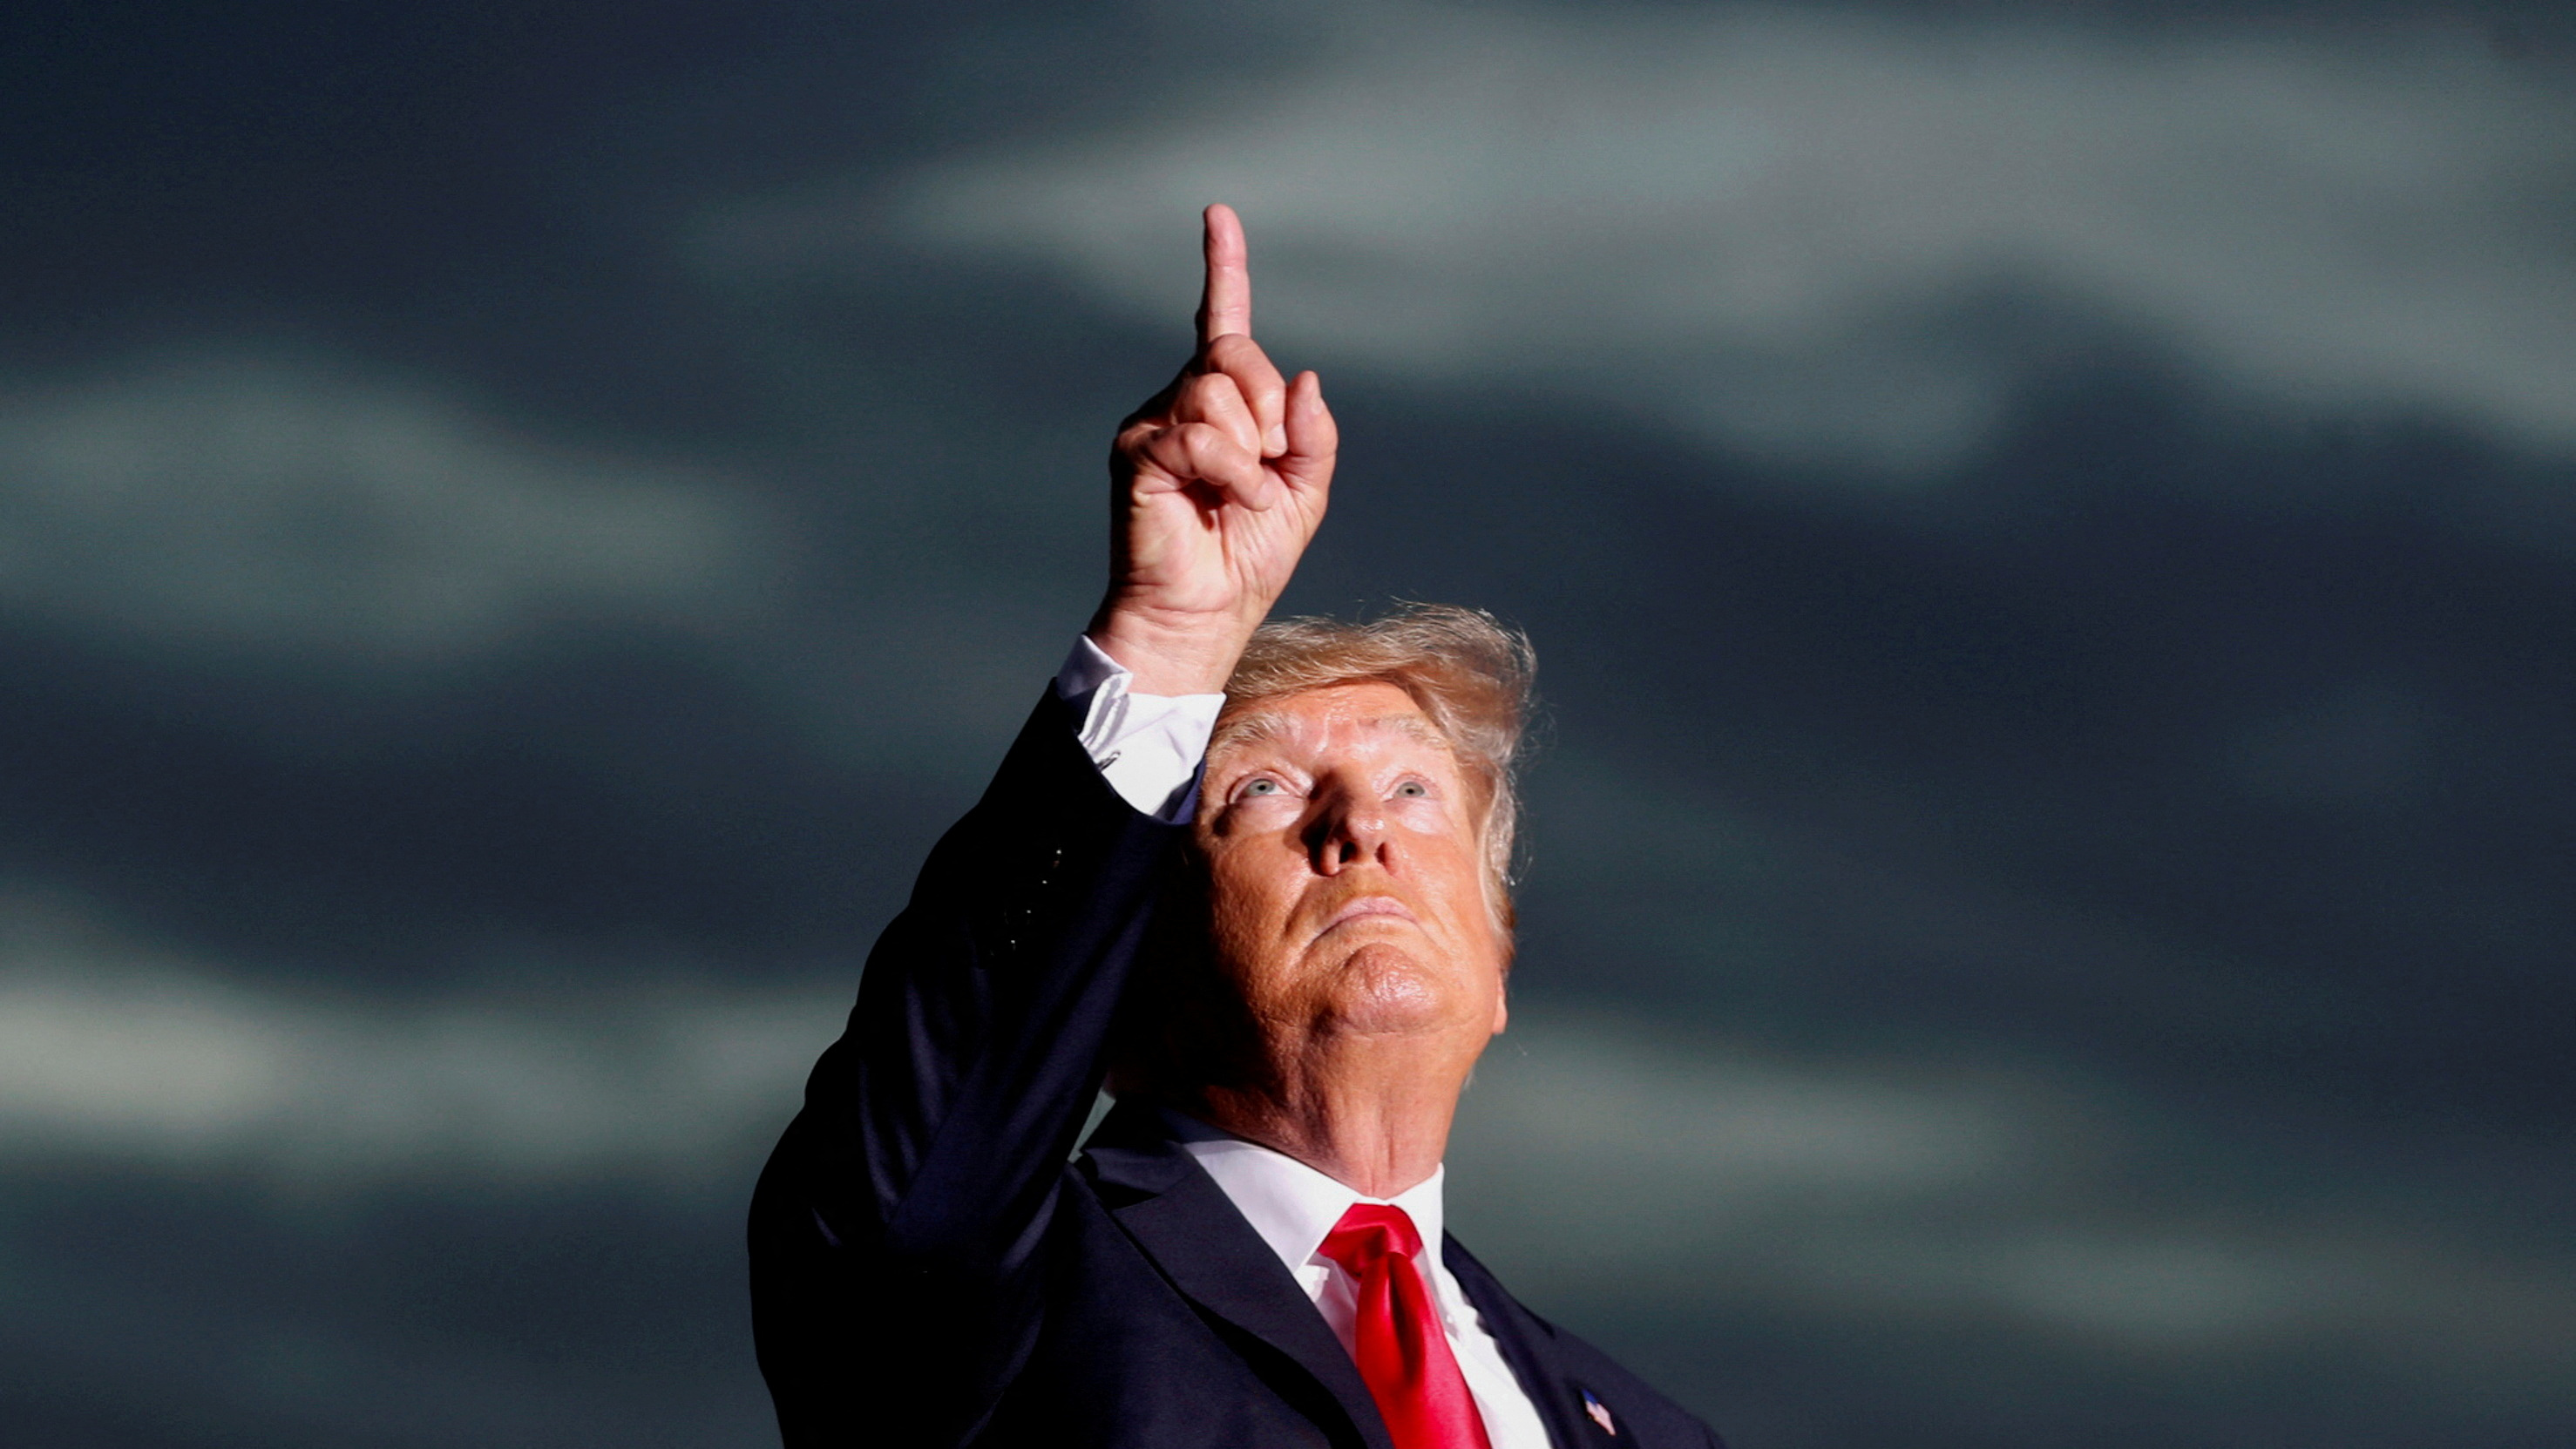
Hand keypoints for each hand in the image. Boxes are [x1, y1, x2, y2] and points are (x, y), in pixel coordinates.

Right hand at [1087, 203, 1335, 695]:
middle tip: (1271, 463)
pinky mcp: (1138, 453)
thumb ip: (1312, 435)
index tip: (1218, 215)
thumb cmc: (1247, 557)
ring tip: (1244, 496)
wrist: (1205, 612)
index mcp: (1222, 403)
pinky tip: (1230, 504)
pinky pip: (1201, 435)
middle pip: (1236, 353)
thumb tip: (1306, 380)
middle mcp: (1182, 401)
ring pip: (1218, 392)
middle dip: (1270, 407)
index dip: (1224, 267)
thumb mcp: (1304, 491)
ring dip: (1254, 452)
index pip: (1223, 323)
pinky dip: (1232, 473)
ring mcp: (1155, 424)